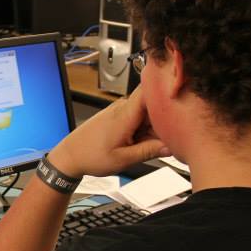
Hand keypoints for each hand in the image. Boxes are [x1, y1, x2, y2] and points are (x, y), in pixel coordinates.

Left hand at [49, 87, 168, 177]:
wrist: (70, 156)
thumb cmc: (90, 156)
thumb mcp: (123, 159)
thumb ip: (149, 152)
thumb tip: (171, 146)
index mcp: (125, 115)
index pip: (149, 90)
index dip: (166, 92)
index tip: (180, 100)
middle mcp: (122, 108)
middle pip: (153, 105)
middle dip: (163, 120)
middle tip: (167, 139)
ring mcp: (120, 111)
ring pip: (147, 113)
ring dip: (153, 127)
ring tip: (150, 145)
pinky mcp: (119, 116)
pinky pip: (139, 118)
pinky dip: (144, 130)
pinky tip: (141, 143)